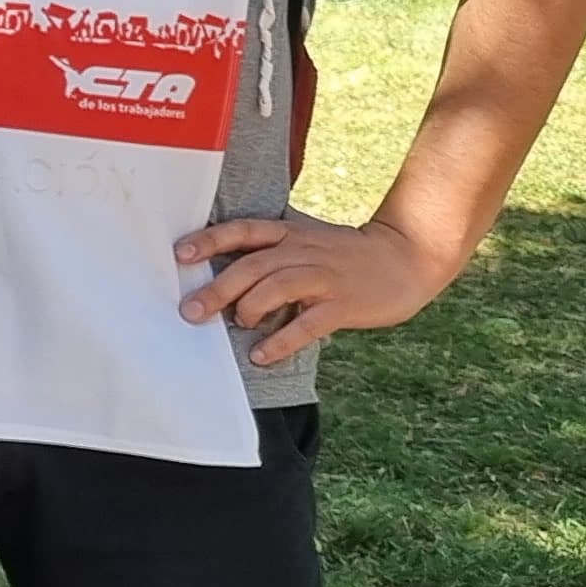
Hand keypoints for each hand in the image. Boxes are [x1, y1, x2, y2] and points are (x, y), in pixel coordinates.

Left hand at [175, 209, 460, 363]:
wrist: (405, 256)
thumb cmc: (344, 255)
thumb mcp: (306, 241)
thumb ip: (270, 255)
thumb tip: (220, 282)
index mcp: (289, 234)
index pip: (243, 231)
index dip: (211, 240)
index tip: (180, 254)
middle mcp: (303, 251)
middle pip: (253, 265)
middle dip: (218, 288)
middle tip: (190, 310)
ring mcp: (325, 277)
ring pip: (278, 287)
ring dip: (249, 308)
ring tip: (236, 325)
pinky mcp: (344, 304)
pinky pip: (308, 324)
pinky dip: (281, 340)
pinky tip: (261, 355)